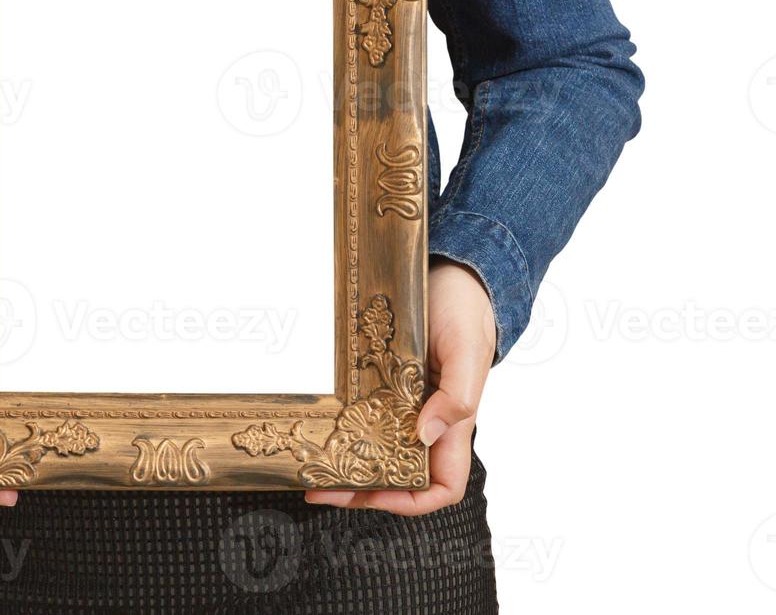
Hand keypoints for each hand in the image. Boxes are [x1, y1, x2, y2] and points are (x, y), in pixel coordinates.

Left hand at [304, 259, 495, 514]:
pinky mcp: (382, 380)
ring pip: (374, 448)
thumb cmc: (466, 312)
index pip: (441, 486)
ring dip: (343, 462)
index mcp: (452, 425)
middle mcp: (424, 419)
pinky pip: (361, 412)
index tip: (373, 494)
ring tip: (309, 465)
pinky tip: (316, 424)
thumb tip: (425, 435)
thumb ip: (458, 397)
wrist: (452, 275)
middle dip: (359, 488)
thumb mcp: (467, 352)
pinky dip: (340, 424)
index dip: (411, 501)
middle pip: (396, 475)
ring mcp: (402, 402)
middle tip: (317, 487)